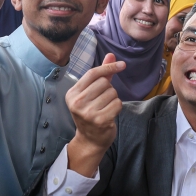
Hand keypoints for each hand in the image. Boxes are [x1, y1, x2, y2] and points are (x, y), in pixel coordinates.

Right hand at [65, 54, 125, 176]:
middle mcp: (77, 102)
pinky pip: (117, 104)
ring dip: (113, 99)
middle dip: (109, 89)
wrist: (90, 140)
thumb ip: (102, 74)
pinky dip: (117, 108)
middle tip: (103, 101)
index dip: (109, 67)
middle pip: (104, 82)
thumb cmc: (91, 113)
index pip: (93, 73)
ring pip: (112, 93)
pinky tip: (110, 114)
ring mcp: (87, 112)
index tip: (122, 65)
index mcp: (72, 93)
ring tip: (105, 108)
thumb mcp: (92, 93)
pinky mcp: (100, 120)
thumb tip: (111, 55)